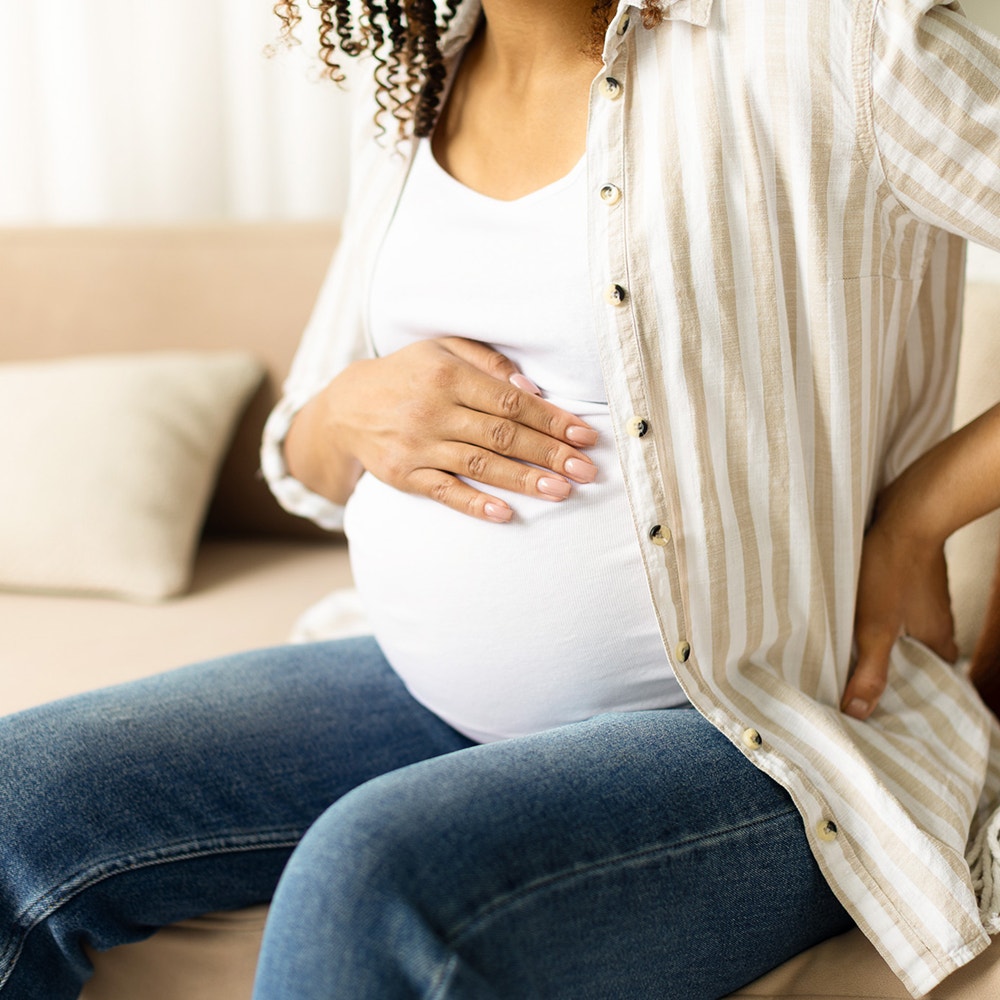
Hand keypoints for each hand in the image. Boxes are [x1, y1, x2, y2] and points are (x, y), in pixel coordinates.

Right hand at [289, 337, 598, 521]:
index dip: (551, 419)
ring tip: (562, 491)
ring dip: (523, 480)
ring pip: (479, 465)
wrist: (346, 408)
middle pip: (502, 434)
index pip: (511, 401)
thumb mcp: (443, 350)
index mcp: (449, 375)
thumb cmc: (409, 375)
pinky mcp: (403, 475)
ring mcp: (418, 445)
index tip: (584, 435)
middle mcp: (434, 410)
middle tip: (587, 470)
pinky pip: (444, 492)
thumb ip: (489, 362)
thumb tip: (531, 387)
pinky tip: (505, 514)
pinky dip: (474, 504)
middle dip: (549, 453)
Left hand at [843, 479, 957, 720]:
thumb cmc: (891, 570)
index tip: (889, 711)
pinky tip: (850, 618)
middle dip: (891, 672)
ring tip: (849, 657)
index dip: (912, 697)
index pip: (934, 682)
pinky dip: (875, 618)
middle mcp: (936, 622)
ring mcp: (923, 599)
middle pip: (915, 659)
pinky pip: (893, 608)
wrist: (905, 514)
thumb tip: (857, 712)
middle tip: (860, 687)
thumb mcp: (874, 628)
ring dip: (879, 643)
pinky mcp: (907, 578)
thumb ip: (869, 671)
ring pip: (902, 632)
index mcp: (938, 641)